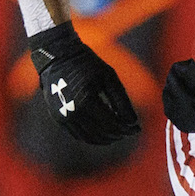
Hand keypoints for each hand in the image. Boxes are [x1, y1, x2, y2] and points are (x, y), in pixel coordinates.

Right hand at [28, 22, 140, 144]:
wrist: (57, 56)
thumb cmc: (87, 63)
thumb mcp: (109, 77)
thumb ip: (121, 100)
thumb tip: (133, 122)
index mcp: (86, 101)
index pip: (111, 124)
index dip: (126, 128)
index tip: (137, 128)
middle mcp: (73, 112)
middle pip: (101, 133)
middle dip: (118, 134)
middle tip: (129, 131)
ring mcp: (63, 117)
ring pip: (89, 138)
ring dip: (105, 139)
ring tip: (118, 134)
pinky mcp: (58, 118)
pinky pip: (77, 135)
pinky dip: (92, 137)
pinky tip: (102, 132)